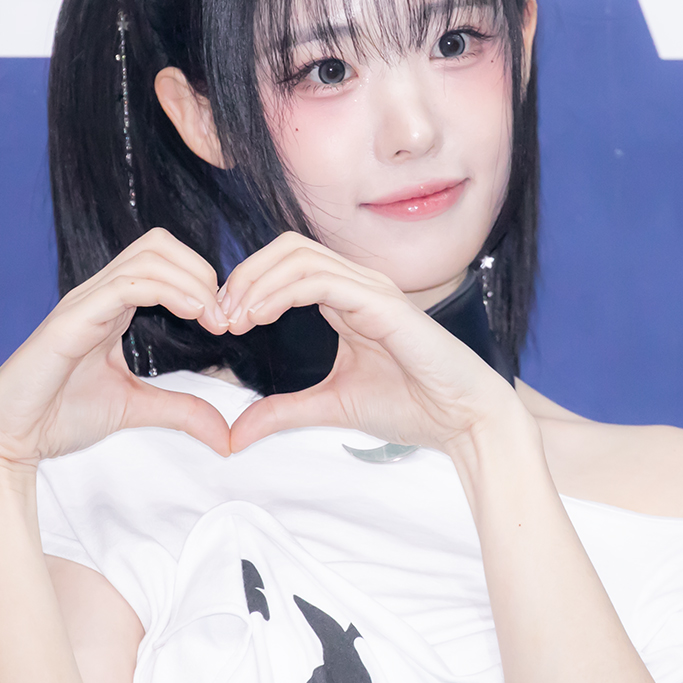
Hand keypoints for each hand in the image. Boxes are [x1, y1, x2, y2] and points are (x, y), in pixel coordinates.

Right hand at [0, 229, 232, 470]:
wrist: (13, 437)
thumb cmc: (60, 416)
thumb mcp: (136, 408)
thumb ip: (182, 410)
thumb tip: (225, 434)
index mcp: (113, 304)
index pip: (164, 260)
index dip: (202, 280)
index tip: (225, 321)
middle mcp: (99, 293)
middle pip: (159, 244)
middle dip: (201, 270)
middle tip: (222, 316)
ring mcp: (84, 302)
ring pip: (148, 256)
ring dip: (192, 281)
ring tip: (212, 317)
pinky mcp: (72, 320)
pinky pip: (125, 285)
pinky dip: (167, 291)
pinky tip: (193, 314)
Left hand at [218, 232, 524, 454]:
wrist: (463, 420)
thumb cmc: (412, 406)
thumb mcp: (330, 406)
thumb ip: (283, 411)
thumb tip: (235, 433)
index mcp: (347, 299)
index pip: (287, 266)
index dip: (247, 285)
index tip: (221, 324)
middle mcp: (359, 285)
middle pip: (287, 249)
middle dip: (244, 275)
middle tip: (219, 317)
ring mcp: (372, 289)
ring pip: (299, 255)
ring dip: (256, 282)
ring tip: (234, 317)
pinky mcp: (382, 302)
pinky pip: (321, 279)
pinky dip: (282, 291)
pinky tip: (259, 316)